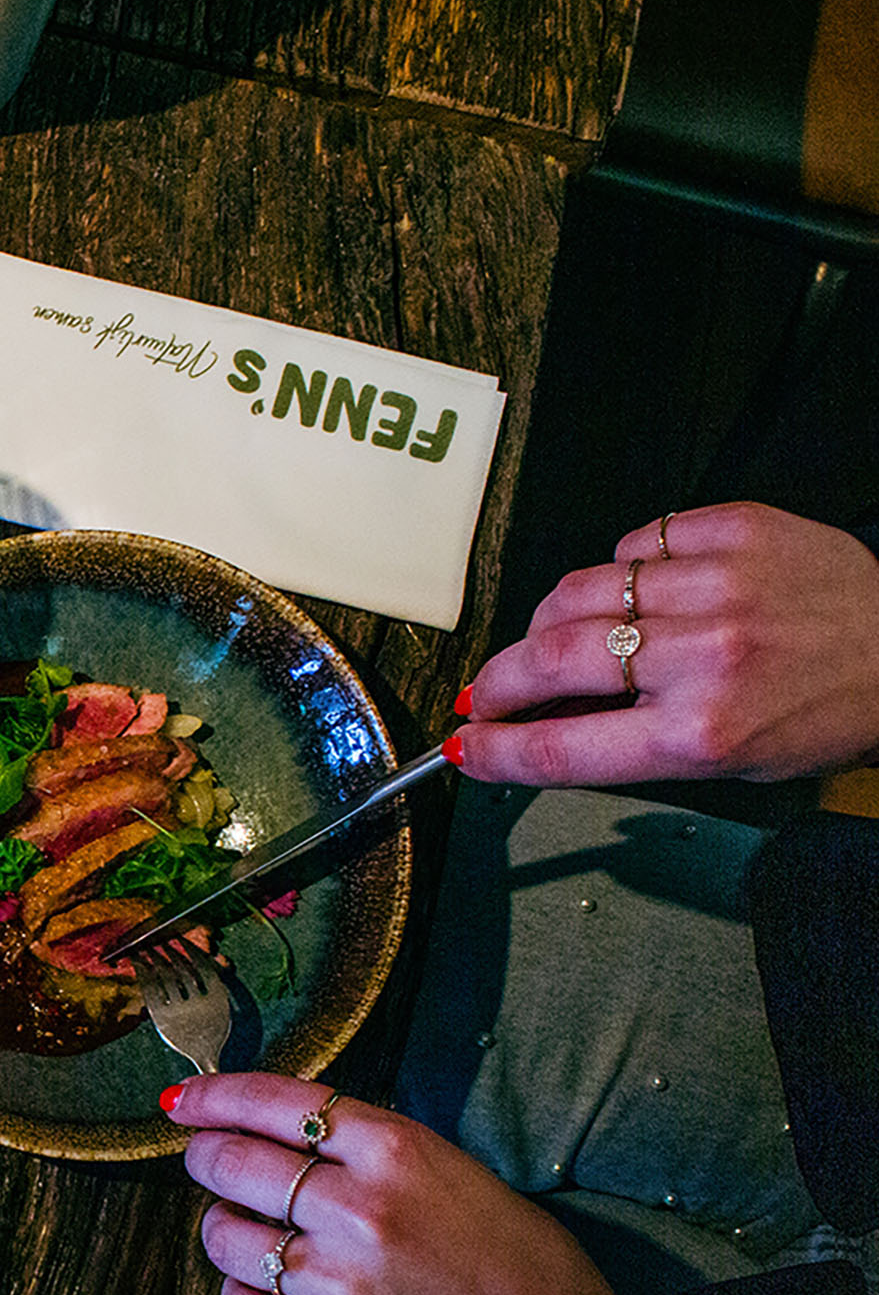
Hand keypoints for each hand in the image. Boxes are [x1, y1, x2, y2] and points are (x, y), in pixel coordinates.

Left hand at [169, 1074, 629, 1294]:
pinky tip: (265, 1291)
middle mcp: (362, 1211)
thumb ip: (364, 1148)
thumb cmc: (513, 1261)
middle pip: (233, 1164)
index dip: (215, 1097)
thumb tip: (276, 1129)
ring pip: (225, 1238)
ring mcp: (342, 1283)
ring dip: (222, 1229)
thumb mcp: (450, 1170)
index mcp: (397, 1152)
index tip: (182, 1100)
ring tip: (246, 1232)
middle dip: (204, 1157)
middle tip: (205, 1161)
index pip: (277, 1104)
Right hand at [453, 502, 878, 786]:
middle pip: (548, 660)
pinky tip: (640, 592)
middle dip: (498, 682)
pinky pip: (632, 546)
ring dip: (551, 623)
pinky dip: (620, 572)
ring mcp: (719, 585)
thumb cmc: (830, 713)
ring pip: (576, 592)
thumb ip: (628, 746)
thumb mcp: (729, 764)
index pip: (560, 744)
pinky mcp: (734, 530)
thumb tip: (539, 729)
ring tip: (561, 640)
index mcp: (702, 732)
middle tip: (487, 694)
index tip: (465, 744)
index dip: (495, 747)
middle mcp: (706, 658)